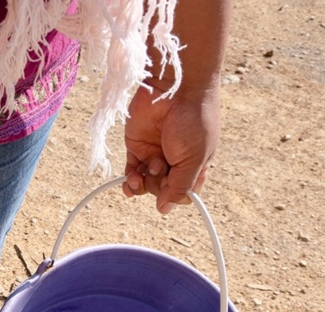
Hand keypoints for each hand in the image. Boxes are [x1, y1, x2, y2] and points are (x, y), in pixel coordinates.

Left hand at [123, 84, 220, 213]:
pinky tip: (130, 182)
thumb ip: (181, 186)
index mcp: (196, 165)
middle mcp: (175, 162)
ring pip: (145, 184)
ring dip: (144, 183)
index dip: (176, 196)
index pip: (184, 194)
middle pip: (162, 190)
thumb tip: (164, 209)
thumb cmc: (194, 121)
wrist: (175, 88)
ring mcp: (155, 154)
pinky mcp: (137, 147)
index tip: (175, 188)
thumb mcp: (194, 158)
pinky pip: (130, 172)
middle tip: (163, 166)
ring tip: (151, 166)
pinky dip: (129, 181)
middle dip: (160, 184)